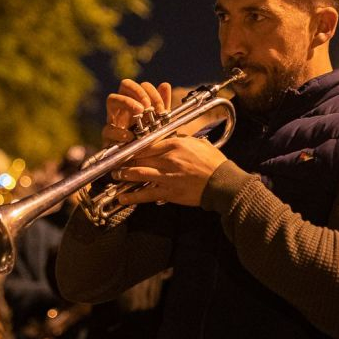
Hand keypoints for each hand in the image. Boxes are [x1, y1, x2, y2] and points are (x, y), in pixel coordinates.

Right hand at [103, 79, 171, 145]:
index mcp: (137, 103)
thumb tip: (165, 85)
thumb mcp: (161, 123)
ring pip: (112, 99)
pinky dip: (119, 132)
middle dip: (138, 92)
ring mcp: (114, 120)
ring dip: (126, 102)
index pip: (141, 86)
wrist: (143, 163)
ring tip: (139, 112)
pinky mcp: (108, 137)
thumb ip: (163, 105)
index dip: (151, 92)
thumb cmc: (151, 141)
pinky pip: (108, 129)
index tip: (160, 108)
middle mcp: (124, 108)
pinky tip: (131, 136)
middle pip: (125, 85)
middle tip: (147, 105)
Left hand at [113, 136, 227, 206]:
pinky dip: (133, 197)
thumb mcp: (198, 143)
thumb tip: (170, 140)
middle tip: (116, 162)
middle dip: (125, 161)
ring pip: (139, 174)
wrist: (222, 182)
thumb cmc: (214, 162)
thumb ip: (182, 140)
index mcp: (175, 144)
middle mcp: (168, 159)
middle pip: (140, 158)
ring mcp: (167, 176)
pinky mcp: (169, 192)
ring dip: (124, 175)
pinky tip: (122, 198)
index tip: (127, 150)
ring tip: (116, 176)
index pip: (148, 145)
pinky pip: (147, 194)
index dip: (134, 148)